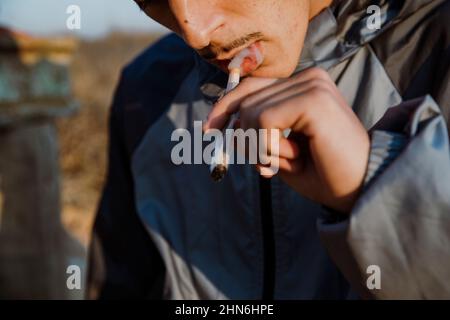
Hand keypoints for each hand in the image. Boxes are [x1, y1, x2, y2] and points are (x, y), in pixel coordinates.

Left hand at [203, 67, 369, 212]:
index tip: (209, 130)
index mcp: (304, 86)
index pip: (251, 86)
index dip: (225, 107)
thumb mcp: (279, 150)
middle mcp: (310, 78)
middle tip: (265, 166)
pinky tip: (289, 160)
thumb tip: (226, 123)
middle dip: (243, 137)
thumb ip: (255, 132)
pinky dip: (266, 147)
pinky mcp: (314, 99)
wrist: (360, 191)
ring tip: (283, 164)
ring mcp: (313, 85)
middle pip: (246, 98)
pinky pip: (263, 120)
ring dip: (259, 147)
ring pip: (251, 111)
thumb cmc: (323, 174)